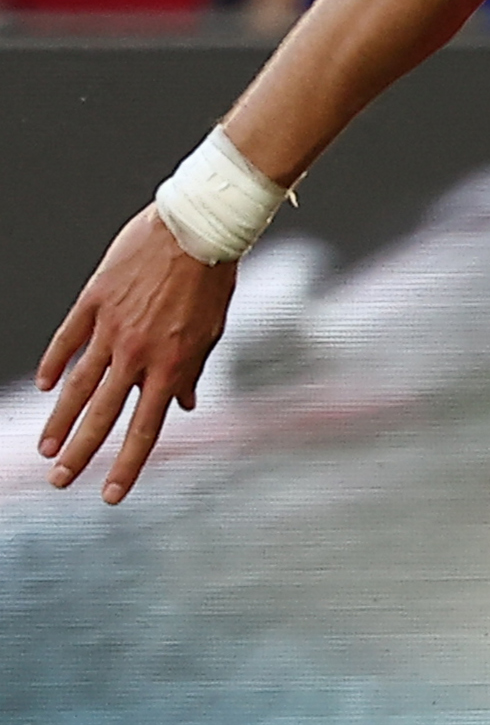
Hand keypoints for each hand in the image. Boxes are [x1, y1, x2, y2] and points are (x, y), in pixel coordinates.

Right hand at [36, 213, 240, 505]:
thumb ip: (192, 371)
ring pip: (78, 383)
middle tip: (60, 482)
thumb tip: (184, 406)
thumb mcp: (211, 332)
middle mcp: (137, 352)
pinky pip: (68, 338)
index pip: (146, 428)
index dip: (127, 464)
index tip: (110, 495)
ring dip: (60, 419)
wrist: (197, 229)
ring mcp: (111, 327)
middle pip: (102, 414)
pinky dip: (55, 362)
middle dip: (82, 453)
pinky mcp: (93, 301)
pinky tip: (43, 385)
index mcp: (171, 365)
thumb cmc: (212, 282)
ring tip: (46, 449)